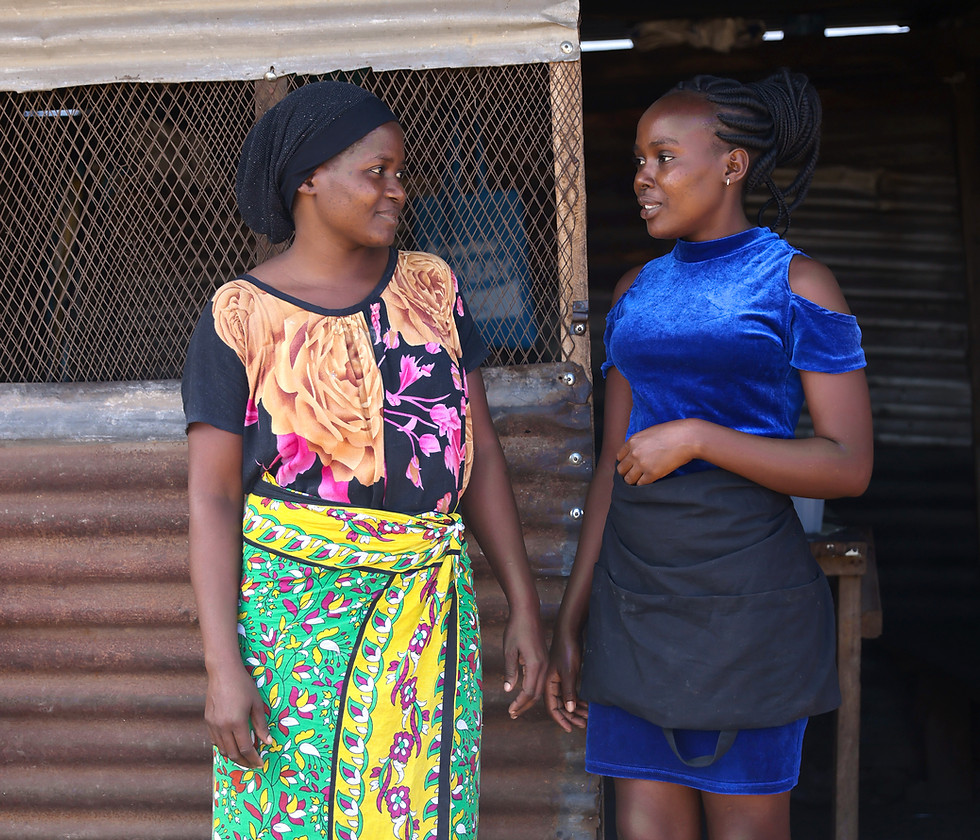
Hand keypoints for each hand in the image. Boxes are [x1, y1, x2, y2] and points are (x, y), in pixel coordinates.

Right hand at [204, 662, 272, 768]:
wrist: (223, 672)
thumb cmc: (243, 685)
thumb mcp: (257, 703)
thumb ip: (261, 725)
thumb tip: (268, 742)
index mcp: (237, 722)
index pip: (246, 749)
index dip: (254, 759)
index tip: (261, 764)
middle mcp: (222, 727)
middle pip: (233, 753)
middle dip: (244, 762)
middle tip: (253, 765)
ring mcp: (213, 725)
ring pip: (222, 749)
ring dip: (233, 757)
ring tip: (244, 758)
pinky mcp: (207, 721)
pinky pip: (215, 741)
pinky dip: (224, 747)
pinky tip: (232, 745)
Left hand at [501, 604, 546, 718]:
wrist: (528, 612)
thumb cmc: (516, 629)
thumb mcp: (509, 651)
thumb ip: (510, 671)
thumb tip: (508, 690)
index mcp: (535, 665)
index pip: (529, 692)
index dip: (520, 704)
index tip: (510, 711)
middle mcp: (544, 666)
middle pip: (536, 693)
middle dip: (524, 705)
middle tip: (512, 713)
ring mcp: (546, 662)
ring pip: (540, 687)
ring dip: (529, 699)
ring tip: (516, 707)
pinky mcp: (545, 659)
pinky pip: (541, 679)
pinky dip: (533, 689)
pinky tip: (523, 692)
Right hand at [545, 629, 587, 731]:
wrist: (568, 631)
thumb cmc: (567, 650)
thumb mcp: (568, 672)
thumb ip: (568, 691)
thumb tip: (570, 710)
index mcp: (548, 683)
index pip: (552, 708)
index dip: (561, 719)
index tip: (571, 729)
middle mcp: (551, 684)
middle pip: (559, 706)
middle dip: (571, 717)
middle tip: (583, 725)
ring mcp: (558, 680)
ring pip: (566, 700)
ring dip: (576, 709)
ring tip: (587, 717)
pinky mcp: (565, 675)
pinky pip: (570, 692)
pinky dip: (577, 700)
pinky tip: (586, 705)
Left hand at [616, 419, 695, 484]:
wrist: (688, 437)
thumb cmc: (673, 433)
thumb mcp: (651, 433)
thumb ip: (641, 443)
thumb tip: (637, 452)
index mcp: (633, 441)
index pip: (619, 456)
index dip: (625, 462)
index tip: (631, 465)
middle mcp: (634, 453)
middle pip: (621, 469)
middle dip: (627, 472)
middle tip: (636, 474)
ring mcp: (642, 464)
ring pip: (628, 479)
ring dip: (634, 480)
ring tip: (642, 479)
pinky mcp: (652, 474)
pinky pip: (640, 484)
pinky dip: (644, 484)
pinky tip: (650, 481)